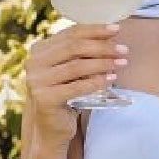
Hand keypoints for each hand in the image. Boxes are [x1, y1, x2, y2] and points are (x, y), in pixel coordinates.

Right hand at [25, 24, 126, 144]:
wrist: (51, 129)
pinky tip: (111, 79)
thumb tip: (110, 36)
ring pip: (76, 66)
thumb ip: (80, 54)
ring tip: (121, 63)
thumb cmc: (66, 97)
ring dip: (103, 63)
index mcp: (39, 50)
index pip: (70, 33)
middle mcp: (34, 63)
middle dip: (102, 47)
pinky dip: (96, 82)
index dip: (95, 30)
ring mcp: (37, 81)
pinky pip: (76, 87)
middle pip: (74, 47)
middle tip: (123, 49)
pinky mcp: (44, 98)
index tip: (116, 29)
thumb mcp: (70, 71)